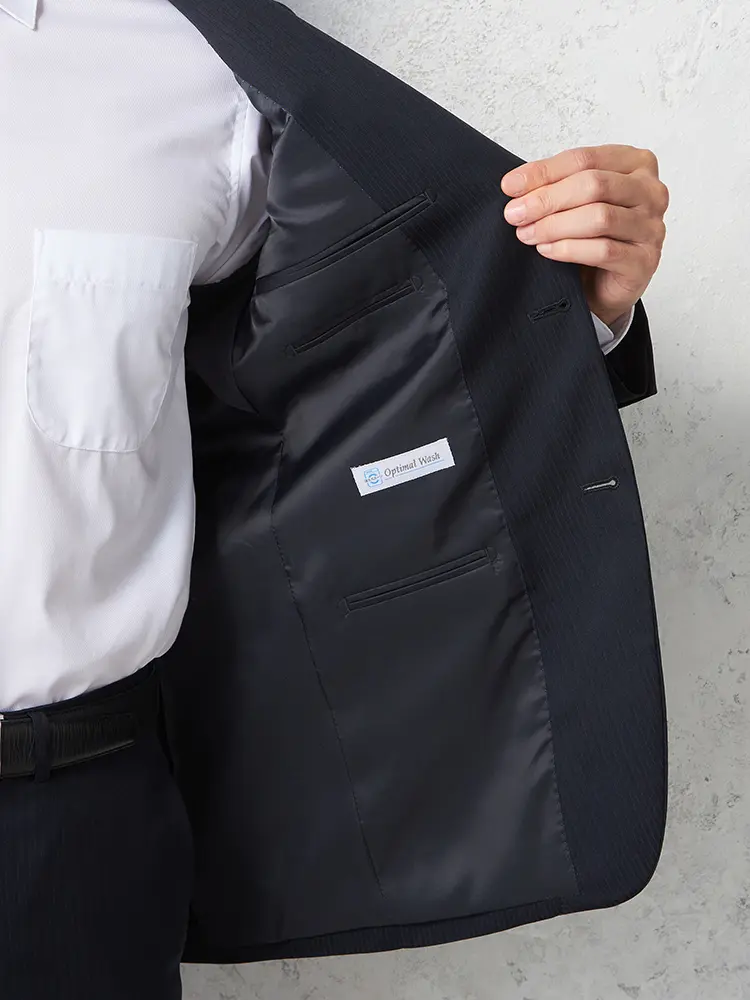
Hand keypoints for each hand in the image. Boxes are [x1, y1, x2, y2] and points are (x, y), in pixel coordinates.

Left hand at [501, 145, 668, 326]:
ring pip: (599, 217)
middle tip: (515, 214)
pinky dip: (568, 249)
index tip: (510, 186)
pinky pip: (604, 250)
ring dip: (554, 225)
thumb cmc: (590, 236)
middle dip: (547, 199)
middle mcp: (651, 192)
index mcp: (635, 163)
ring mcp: (652, 227)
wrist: (605, 285)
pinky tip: (546, 251)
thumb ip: (552, 186)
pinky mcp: (645, 261)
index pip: (585, 158)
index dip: (544, 172)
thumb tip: (514, 184)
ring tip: (526, 234)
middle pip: (594, 185)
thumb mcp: (572, 202)